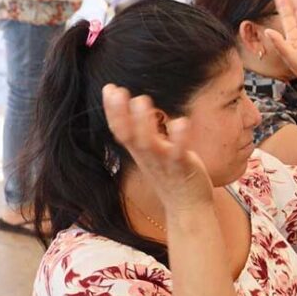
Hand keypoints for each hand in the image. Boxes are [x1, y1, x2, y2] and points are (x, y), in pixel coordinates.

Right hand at [102, 84, 213, 210]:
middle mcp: (148, 157)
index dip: (113, 111)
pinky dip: (179, 138)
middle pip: (129, 136)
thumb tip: (140, 107)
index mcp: (140, 152)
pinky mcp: (182, 168)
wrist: (188, 207)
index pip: (121, 131)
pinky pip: (178, 153)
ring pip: (149, 144)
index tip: (109, 88)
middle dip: (121, 114)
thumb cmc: (172, 176)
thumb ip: (146, 134)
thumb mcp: (154, 153)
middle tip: (118, 91)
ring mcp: (164, 163)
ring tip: (141, 100)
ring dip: (144, 123)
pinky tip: (181, 121)